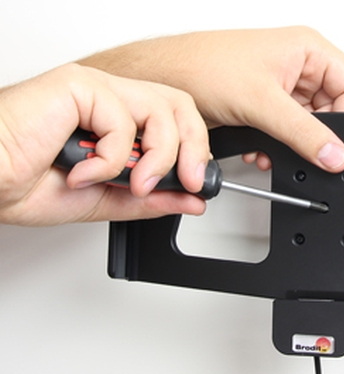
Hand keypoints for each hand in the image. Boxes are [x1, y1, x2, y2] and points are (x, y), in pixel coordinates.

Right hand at [0, 64, 209, 225]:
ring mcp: (95, 89)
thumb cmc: (28, 183)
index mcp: (118, 119)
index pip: (176, 118)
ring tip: (132, 183)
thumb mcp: (108, 200)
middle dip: (192, 147)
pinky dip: (110, 159)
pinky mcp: (78, 86)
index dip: (196, 149)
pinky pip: (122, 121)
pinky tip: (84, 172)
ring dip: (156, 158)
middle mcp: (110, 99)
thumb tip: (192, 200)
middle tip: (188, 180)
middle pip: (178, 105)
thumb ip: (153, 199)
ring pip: (160, 110)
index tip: (198, 184)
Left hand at [78, 26, 343, 171]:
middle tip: (304, 152)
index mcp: (308, 49)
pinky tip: (262, 152)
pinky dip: (279, 148)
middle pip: (333, 110)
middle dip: (316, 137)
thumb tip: (336, 155)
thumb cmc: (203, 66)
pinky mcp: (266, 106)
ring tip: (276, 151)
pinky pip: (288, 132)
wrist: (164, 78)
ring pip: (309, 125)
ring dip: (294, 146)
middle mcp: (299, 66)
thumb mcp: (262, 102)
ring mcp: (282, 87)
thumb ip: (303, 133)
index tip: (337, 145)